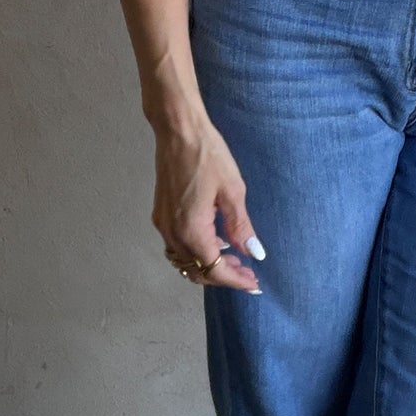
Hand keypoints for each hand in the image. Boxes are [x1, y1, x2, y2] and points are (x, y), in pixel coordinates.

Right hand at [151, 114, 264, 293]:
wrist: (178, 131)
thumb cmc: (208, 155)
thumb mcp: (232, 190)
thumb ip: (240, 227)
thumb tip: (254, 253)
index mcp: (191, 229)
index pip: (214, 269)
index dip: (235, 280)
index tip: (254, 284)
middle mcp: (172, 233)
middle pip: (197, 270)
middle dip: (223, 275)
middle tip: (248, 272)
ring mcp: (163, 224)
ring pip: (184, 261)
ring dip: (208, 265)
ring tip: (234, 258)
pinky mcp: (160, 214)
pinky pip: (177, 246)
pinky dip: (195, 251)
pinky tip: (214, 240)